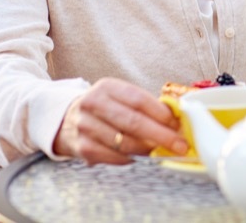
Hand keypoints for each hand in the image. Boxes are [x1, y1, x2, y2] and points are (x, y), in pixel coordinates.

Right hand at [52, 78, 186, 164]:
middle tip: (180, 145)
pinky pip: (114, 157)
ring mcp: (85, 126)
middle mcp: (93, 104)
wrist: (66, 120)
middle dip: (161, 136)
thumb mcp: (120, 97)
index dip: (160, 113)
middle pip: (133, 122)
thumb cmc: (105, 108)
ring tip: (163, 152)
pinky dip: (132, 158)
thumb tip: (176, 121)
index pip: (138, 99)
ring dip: (149, 150)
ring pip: (125, 142)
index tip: (178, 124)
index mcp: (107, 87)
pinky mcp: (82, 147)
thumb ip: (145, 105)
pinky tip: (141, 157)